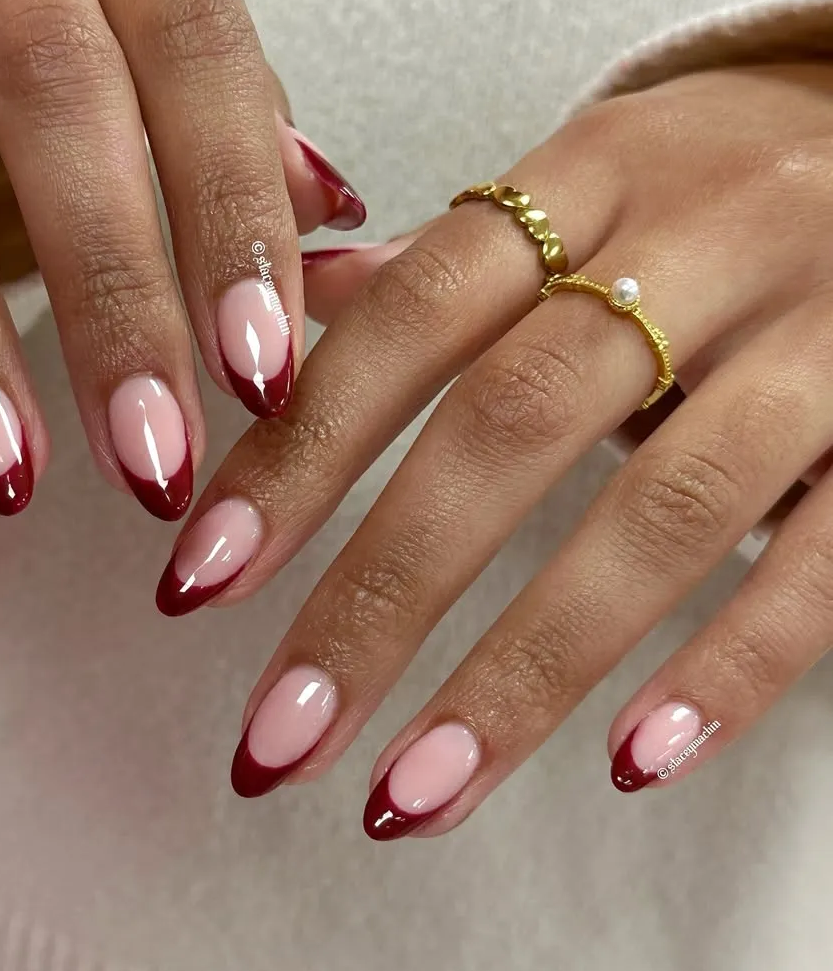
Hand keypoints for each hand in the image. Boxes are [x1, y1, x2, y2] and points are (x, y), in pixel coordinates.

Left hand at [164, 62, 832, 835]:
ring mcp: (822, 335)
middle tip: (278, 735)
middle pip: (512, 424)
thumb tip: (284, 316)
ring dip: (524, 671)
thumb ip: (443, 264)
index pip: (415, 314)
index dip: (301, 449)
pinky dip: (730, 664)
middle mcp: (702, 241)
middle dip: (381, 594)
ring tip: (411, 795)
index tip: (200, 580)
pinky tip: (629, 762)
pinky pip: (825, 555)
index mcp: (591, 175)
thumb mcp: (584, 184)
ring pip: (663, 511)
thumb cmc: (712, 185)